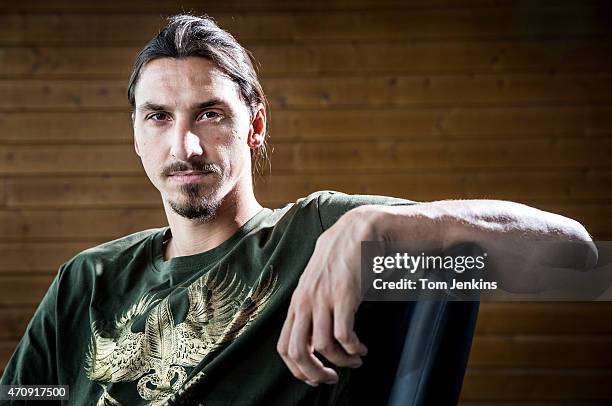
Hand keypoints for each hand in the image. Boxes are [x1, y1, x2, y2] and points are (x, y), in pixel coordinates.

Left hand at [276, 207, 376, 386]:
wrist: (359, 230)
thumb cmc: (340, 255)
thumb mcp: (316, 279)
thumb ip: (311, 302)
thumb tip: (313, 332)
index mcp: (297, 300)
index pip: (284, 346)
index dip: (297, 369)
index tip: (314, 377)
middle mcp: (305, 301)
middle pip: (297, 351)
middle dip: (314, 373)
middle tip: (331, 378)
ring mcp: (323, 298)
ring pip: (322, 347)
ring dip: (341, 362)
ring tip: (355, 360)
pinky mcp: (344, 296)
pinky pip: (344, 335)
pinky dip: (353, 349)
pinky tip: (361, 348)